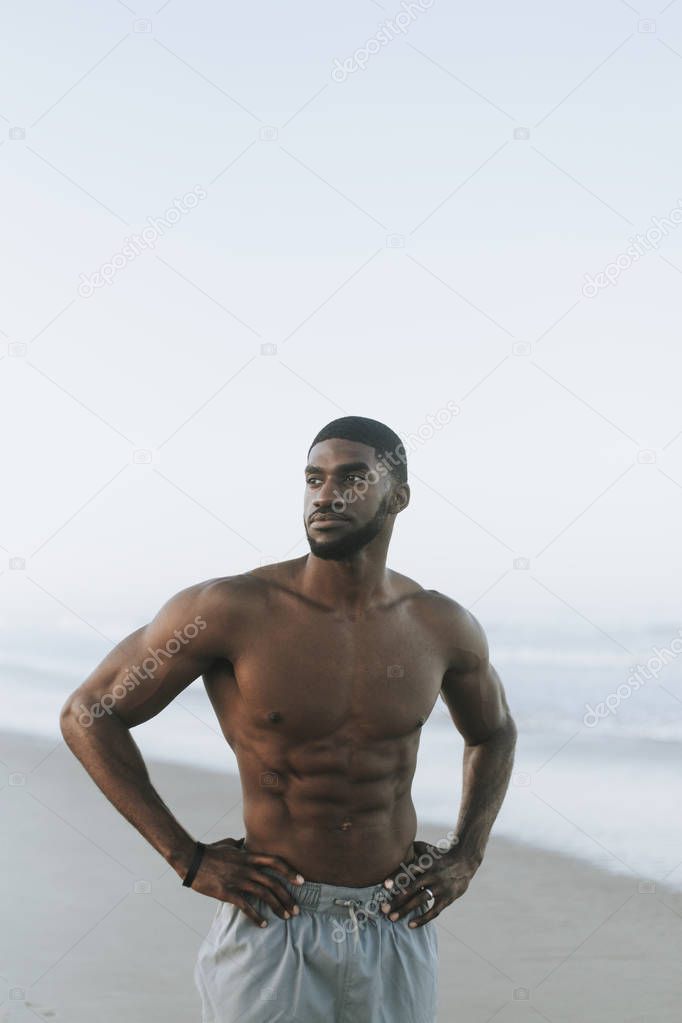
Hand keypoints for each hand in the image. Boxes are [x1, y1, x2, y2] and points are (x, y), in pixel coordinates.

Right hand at [187, 837, 305, 926]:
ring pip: (263, 895)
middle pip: (273, 883)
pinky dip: (256, 916)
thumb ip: (241, 845)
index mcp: (248, 856)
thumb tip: (245, 843)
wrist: (191, 860)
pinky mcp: (227, 893)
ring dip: (277, 907)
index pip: (274, 862)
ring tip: (285, 917)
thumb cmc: (210, 851)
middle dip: (287, 897)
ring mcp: (238, 880)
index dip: (290, 871)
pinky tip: (263, 924)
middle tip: (296, 909)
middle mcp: (246, 868)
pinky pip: (246, 906)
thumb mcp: (229, 844)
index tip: (302, 881)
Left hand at [381, 840, 478, 927]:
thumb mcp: (427, 849)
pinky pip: (434, 911)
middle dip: (397, 900)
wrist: (464, 861)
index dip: (397, 877)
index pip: (409, 870)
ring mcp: (440, 888)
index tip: (384, 885)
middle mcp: (432, 875)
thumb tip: (394, 845)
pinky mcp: (447, 898)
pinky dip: (422, 919)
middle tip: (383, 909)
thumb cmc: (440, 855)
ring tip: (392, 918)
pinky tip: (410, 925)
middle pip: (412, 889)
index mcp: (426, 863)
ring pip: (421, 901)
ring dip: (405, 910)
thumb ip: (412, 849)